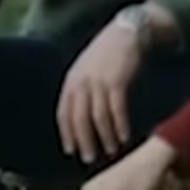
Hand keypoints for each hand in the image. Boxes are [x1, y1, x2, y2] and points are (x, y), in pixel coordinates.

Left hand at [58, 23, 143, 162]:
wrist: (126, 32)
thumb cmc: (106, 53)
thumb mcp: (86, 69)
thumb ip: (80, 89)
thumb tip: (79, 117)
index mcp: (72, 80)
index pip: (63, 113)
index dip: (66, 133)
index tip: (70, 150)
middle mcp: (82, 82)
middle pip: (79, 119)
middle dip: (84, 141)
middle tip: (89, 158)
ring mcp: (99, 82)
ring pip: (99, 117)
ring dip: (105, 137)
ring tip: (111, 150)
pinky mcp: (118, 82)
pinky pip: (117, 110)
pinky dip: (120, 125)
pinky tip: (124, 137)